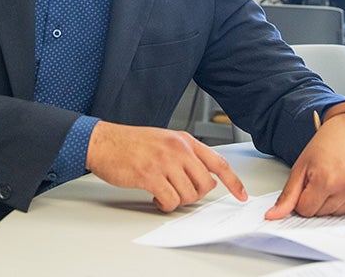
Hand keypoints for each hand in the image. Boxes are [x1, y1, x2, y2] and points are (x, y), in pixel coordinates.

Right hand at [86, 121, 247, 211]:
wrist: (103, 142)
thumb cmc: (129, 142)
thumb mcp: (164, 140)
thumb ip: (185, 155)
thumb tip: (204, 177)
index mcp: (183, 140)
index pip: (218, 162)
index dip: (233, 181)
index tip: (241, 194)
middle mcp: (177, 149)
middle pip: (205, 184)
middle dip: (195, 195)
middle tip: (180, 193)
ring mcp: (164, 162)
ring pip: (188, 195)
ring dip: (176, 200)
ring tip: (163, 193)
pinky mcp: (150, 175)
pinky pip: (170, 200)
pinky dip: (164, 205)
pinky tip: (155, 198)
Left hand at [265, 103, 344, 219]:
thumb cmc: (327, 142)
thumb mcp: (301, 166)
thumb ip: (288, 195)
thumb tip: (273, 216)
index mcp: (326, 180)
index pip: (306, 210)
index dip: (303, 199)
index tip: (307, 184)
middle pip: (323, 214)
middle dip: (318, 200)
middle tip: (322, 177)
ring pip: (339, 214)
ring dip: (334, 202)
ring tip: (336, 178)